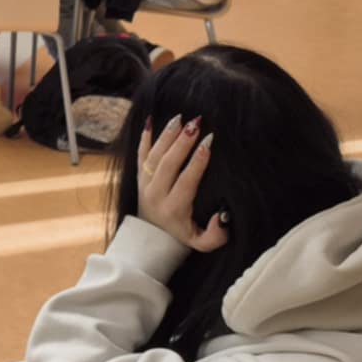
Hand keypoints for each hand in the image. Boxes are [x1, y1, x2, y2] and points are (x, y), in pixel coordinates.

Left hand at [136, 116, 228, 251]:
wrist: (151, 238)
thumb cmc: (183, 236)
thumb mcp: (202, 243)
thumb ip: (217, 235)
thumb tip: (222, 216)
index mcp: (173, 208)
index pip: (186, 181)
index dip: (196, 163)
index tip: (208, 144)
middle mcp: (155, 194)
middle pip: (168, 164)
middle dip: (182, 143)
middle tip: (196, 124)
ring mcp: (144, 184)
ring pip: (153, 156)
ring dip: (167, 136)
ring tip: (180, 118)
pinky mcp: (139, 177)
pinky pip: (139, 154)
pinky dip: (144, 137)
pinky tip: (151, 120)